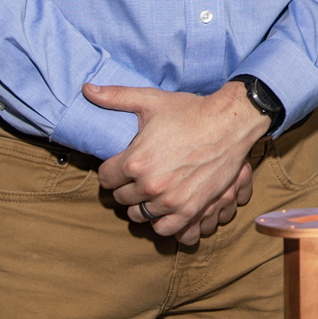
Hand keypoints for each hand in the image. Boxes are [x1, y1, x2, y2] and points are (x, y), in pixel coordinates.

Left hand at [90, 81, 268, 245]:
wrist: (231, 123)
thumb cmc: (191, 111)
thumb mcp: (151, 100)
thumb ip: (116, 97)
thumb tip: (86, 89)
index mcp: (134, 161)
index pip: (105, 178)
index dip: (111, 170)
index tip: (121, 166)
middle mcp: (149, 185)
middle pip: (121, 198)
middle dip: (126, 187)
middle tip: (138, 177)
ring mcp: (170, 200)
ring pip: (139, 215)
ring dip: (142, 205)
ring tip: (150, 193)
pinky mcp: (190, 209)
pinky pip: (164, 229)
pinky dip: (161, 222)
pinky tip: (164, 208)